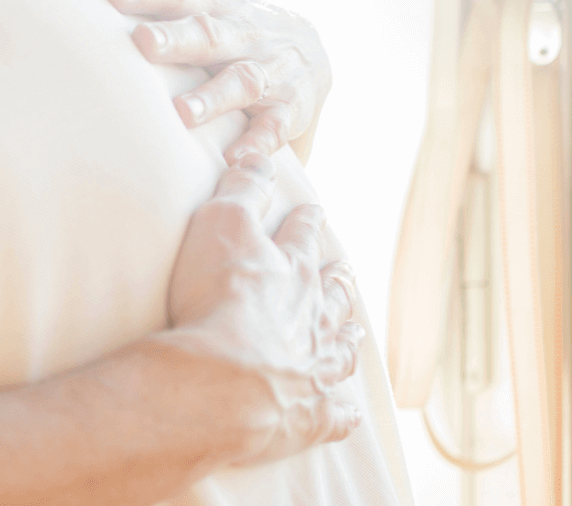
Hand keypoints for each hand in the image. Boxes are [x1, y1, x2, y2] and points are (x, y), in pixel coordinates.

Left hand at [96, 0, 331, 163]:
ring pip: (243, 81)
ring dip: (215, 98)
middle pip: (208, 32)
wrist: (306, 48)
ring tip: (182, 114)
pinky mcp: (290, 108)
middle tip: (142, 42)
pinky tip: (240, 160)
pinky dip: (261, 143)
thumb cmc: (226, 12)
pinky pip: (278, 127)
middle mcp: (242, 29)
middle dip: (177, 39)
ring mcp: (270, 68)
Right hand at [158, 156, 363, 465]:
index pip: (301, 237)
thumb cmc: (219, 299)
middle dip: (336, 280)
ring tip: (353, 332)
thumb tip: (260, 156)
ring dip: (346, 339)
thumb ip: (242, 189)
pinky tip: (349, 412)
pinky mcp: (311, 416)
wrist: (222, 380)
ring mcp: (316, 369)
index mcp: (292, 270)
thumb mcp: (222, 224)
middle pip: (332, 294)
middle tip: (344, 271)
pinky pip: (337, 414)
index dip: (305, 222)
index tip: (313, 211)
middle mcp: (314, 318)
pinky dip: (343, 412)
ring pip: (340, 350)